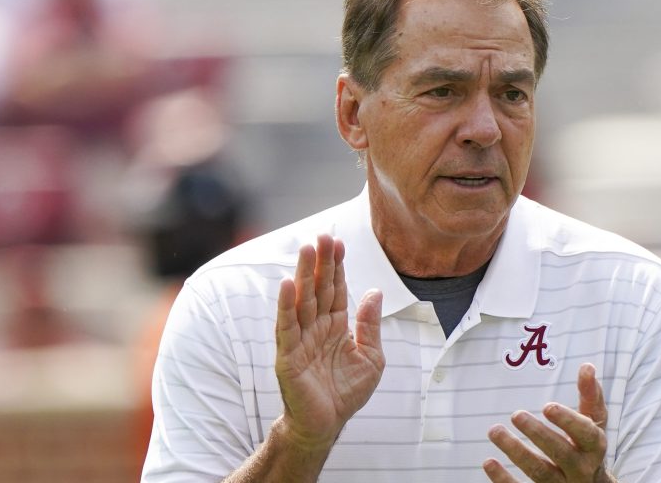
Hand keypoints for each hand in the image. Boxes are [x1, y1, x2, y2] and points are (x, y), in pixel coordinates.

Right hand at [274, 234, 384, 449]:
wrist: (326, 424)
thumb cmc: (346, 392)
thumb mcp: (371, 357)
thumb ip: (370, 325)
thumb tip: (374, 291)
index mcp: (335, 325)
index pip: (335, 289)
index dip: (337, 266)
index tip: (339, 242)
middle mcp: (316, 327)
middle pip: (318, 288)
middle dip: (321, 262)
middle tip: (323, 235)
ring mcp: (300, 339)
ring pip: (302, 301)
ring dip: (303, 275)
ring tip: (306, 250)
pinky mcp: (288, 356)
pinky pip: (286, 327)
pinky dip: (286, 305)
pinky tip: (287, 284)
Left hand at [483, 363, 613, 482]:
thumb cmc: (586, 444)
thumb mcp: (593, 421)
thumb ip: (590, 395)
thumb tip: (587, 366)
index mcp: (594, 447)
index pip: (586, 434)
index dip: (568, 421)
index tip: (547, 406)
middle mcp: (581, 469)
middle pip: (561, 453)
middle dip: (538, 434)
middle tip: (516, 415)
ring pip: (540, 473)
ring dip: (516, 452)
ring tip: (495, 431)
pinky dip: (505, 480)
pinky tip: (488, 462)